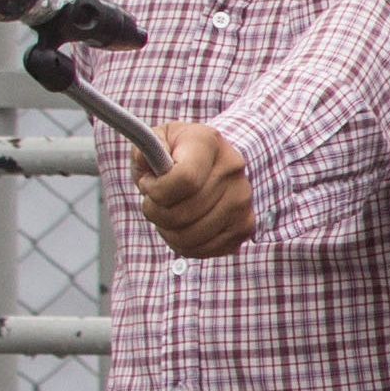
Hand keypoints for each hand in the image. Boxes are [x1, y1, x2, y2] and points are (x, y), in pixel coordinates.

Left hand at [134, 118, 254, 258]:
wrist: (208, 161)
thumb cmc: (174, 153)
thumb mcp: (154, 140)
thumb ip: (144, 147)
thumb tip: (147, 165)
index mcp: (208, 142)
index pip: (184, 179)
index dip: (156, 190)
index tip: (148, 184)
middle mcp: (233, 169)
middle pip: (183, 213)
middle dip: (156, 213)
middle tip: (154, 202)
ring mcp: (243, 199)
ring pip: (191, 236)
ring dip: (168, 231)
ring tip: (167, 214)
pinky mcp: (245, 225)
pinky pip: (206, 250)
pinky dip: (186, 245)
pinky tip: (182, 227)